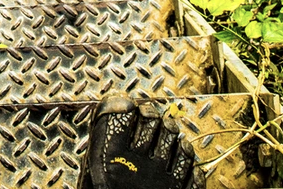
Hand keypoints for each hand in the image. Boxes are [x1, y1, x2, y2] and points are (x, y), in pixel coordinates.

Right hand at [84, 94, 200, 188]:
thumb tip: (108, 120)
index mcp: (110, 158)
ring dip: (170, 131)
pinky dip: (187, 158)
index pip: (118, 114)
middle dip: (148, 114)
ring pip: (174, 139)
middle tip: (146, 114)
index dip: (121, 104)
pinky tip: (181, 155)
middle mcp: (138, 163)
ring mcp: (164, 177)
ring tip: (166, 130)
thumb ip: (100, 146)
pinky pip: (191, 165)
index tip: (123, 105)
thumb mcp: (91, 175)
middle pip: (150, 121)